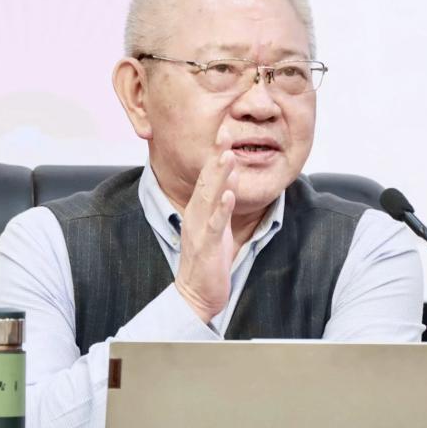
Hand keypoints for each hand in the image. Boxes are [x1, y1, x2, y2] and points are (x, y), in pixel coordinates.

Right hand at [174, 127, 238, 321]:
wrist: (196, 294)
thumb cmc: (208, 260)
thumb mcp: (216, 226)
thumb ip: (221, 203)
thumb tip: (230, 179)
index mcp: (199, 210)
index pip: (208, 178)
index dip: (215, 156)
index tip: (224, 133)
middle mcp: (196, 216)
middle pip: (206, 182)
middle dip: (216, 158)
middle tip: (224, 134)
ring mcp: (200, 230)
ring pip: (209, 198)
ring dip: (218, 177)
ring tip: (227, 156)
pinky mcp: (207, 247)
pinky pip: (215, 225)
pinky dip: (221, 209)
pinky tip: (229, 196)